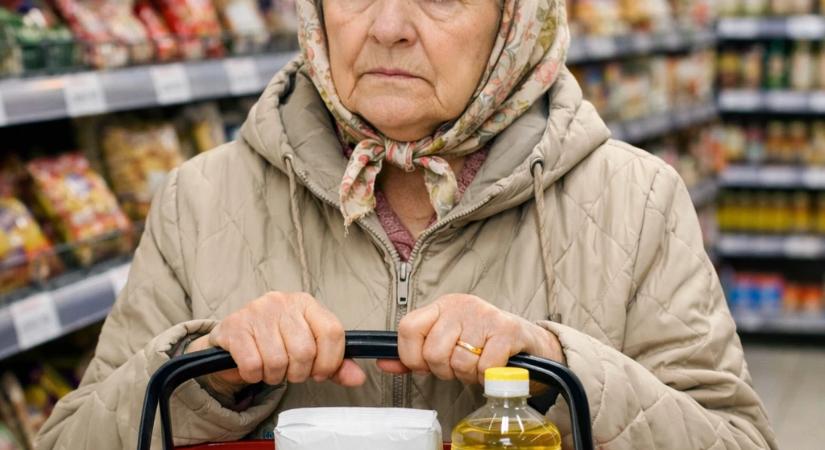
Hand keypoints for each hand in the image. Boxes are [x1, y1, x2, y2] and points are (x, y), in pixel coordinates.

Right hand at [186, 292, 365, 397]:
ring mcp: (257, 312)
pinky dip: (255, 375)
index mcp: (306, 303)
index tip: (320, 372)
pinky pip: (253, 365)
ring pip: (278, 361)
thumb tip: (358, 378)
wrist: (233, 336)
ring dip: (276, 375)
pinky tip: (255, 366)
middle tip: (291, 370)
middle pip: (306, 351)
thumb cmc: (276, 339)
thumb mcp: (309, 346)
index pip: (333, 332)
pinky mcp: (234, 327)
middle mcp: (282, 302)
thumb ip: (335, 363)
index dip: (330, 361)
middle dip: (299, 372)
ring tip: (272, 367)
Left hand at [377, 294, 564, 384]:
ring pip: (459, 362)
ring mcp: (485, 315)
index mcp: (442, 306)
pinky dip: (487, 377)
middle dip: (445, 371)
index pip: (408, 328)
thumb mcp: (447, 342)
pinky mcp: (507, 330)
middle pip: (433, 352)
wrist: (529, 341)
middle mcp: (461, 306)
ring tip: (478, 366)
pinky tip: (493, 368)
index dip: (411, 356)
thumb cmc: (483, 343)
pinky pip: (484, 366)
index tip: (425, 366)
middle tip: (459, 368)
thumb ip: (415, 354)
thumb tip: (383, 363)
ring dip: (469, 375)